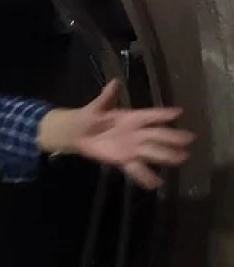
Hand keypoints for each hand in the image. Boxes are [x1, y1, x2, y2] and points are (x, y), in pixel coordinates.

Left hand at [37, 79, 193, 189]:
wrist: (77, 133)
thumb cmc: (91, 116)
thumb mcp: (97, 106)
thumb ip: (107, 97)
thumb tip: (115, 82)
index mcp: (132, 117)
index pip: (151, 115)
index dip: (163, 114)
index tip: (179, 112)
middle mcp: (136, 133)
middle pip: (157, 134)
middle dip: (172, 137)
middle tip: (189, 139)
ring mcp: (132, 147)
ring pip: (152, 152)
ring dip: (166, 155)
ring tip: (182, 158)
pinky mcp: (124, 159)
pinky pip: (137, 169)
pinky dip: (146, 176)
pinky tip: (156, 184)